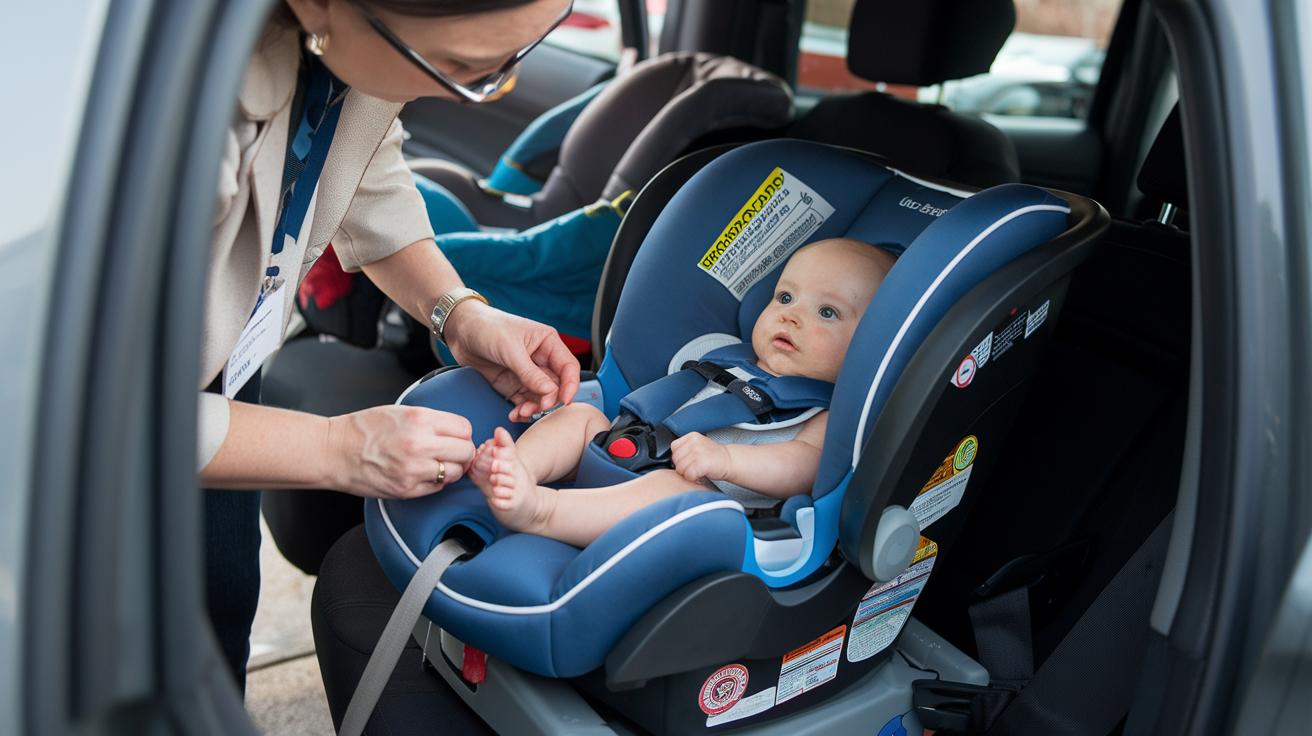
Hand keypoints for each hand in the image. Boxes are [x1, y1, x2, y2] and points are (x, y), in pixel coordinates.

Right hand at [326, 405, 474, 498]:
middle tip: (452, 453)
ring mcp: (413, 469)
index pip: (464, 428)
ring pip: (455, 472)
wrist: (335, 451)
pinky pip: (438, 487)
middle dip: (462, 452)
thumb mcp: (401, 412)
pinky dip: (435, 482)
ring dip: (450, 469)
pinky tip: (421, 473)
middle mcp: (419, 444)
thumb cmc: (364, 429)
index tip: (456, 437)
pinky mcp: (406, 489)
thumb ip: (431, 421)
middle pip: (466, 451)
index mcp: (419, 419)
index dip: (462, 433)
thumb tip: (458, 433)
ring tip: (435, 463)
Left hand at [444, 301, 580, 421]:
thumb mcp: (510, 350)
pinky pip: (523, 402)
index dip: (570, 385)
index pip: (568, 367)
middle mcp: (540, 359)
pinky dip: (521, 410)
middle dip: (549, 400)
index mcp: (547, 343)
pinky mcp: (512, 385)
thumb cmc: (486, 328)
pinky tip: (514, 414)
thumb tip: (551, 393)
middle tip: (538, 409)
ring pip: (540, 397)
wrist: (459, 330)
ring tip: (522, 413)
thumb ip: (531, 374)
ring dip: (534, 408)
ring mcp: (526, 374)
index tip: (564, 401)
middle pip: (556, 386)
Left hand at [671, 432, 732, 483]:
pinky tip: (700, 475)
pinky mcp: (701, 464)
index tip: (687, 460)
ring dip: (688, 474)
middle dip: (682, 467)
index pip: (674, 447)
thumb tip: (671, 461)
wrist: (729, 461)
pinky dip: (693, 479)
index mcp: (692, 436)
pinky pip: (688, 475)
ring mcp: (698, 452)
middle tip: (693, 467)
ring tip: (697, 470)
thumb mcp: (698, 445)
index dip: (678, 457)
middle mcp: (694, 442)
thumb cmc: (712, 456)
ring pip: (680, 469)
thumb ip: (685, 449)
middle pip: (675, 459)